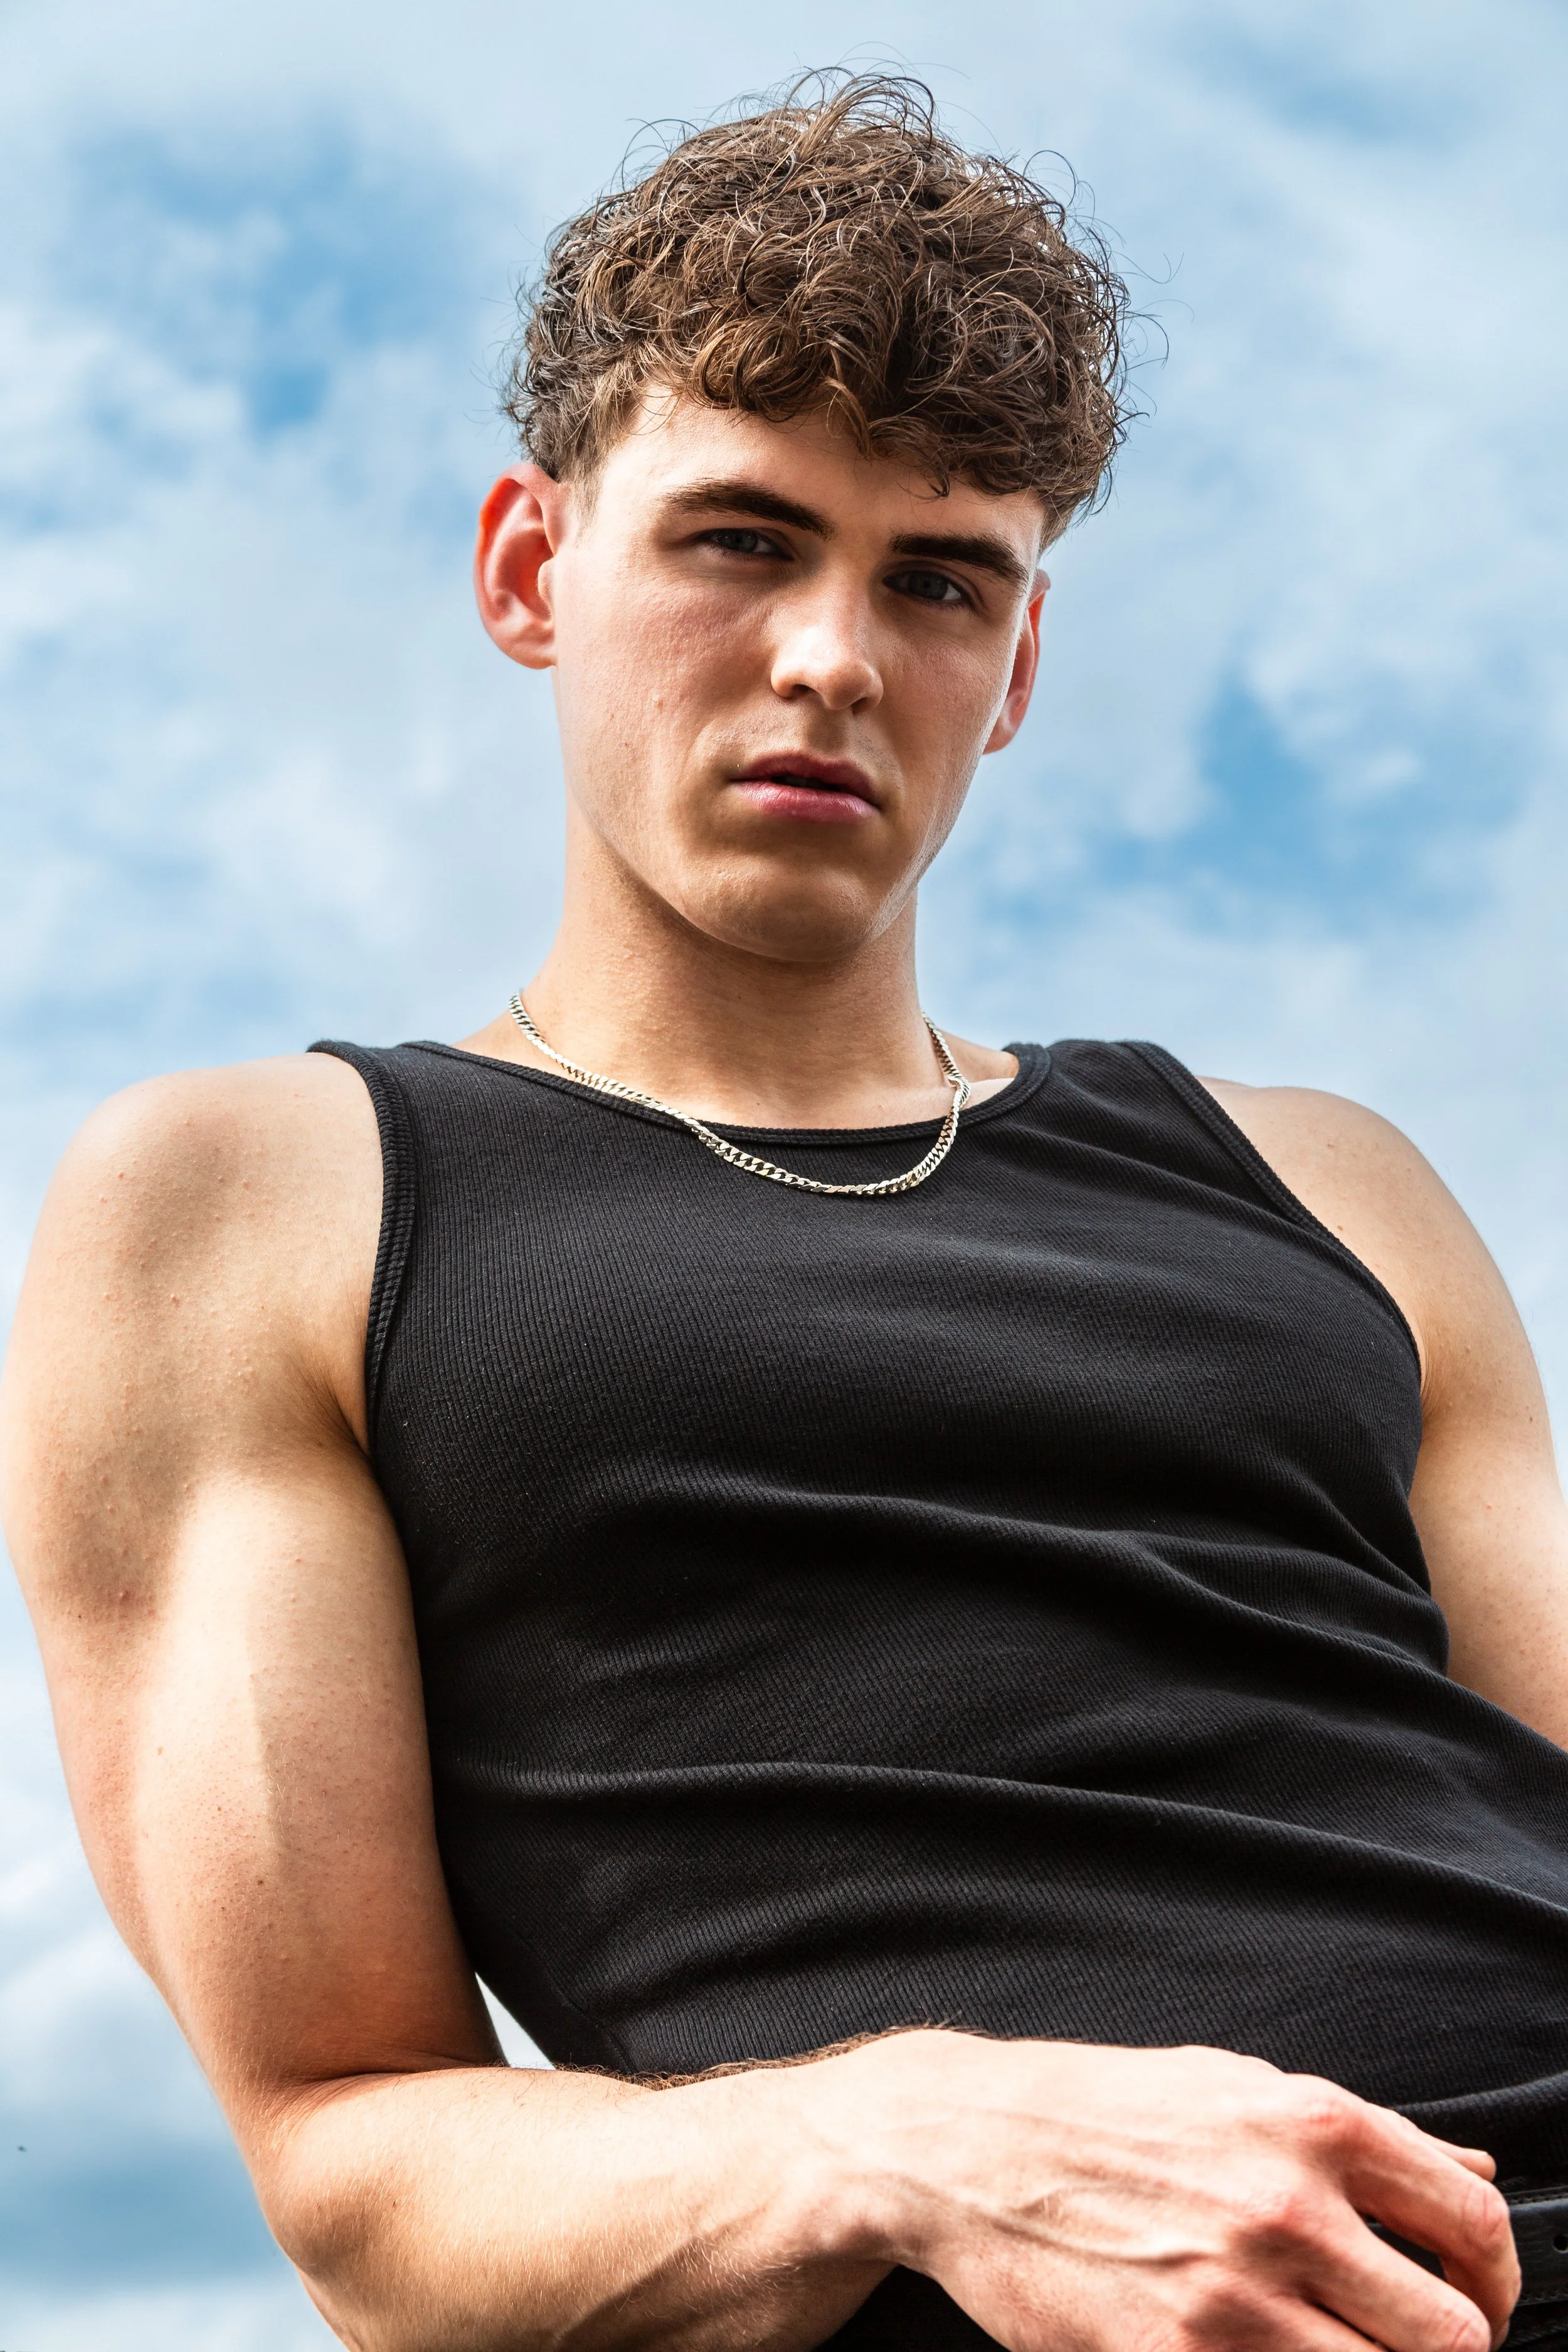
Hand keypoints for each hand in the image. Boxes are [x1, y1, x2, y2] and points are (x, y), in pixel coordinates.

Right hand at [802, 2032, 1518, 2351]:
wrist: (969, 2145)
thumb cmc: (1104, 2109)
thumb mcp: (1236, 2086)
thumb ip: (1365, 2136)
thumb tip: (1474, 2172)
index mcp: (1311, 2125)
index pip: (1475, 2220)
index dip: (1499, 2276)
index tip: (1480, 2296)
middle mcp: (1285, 2208)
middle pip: (1452, 2334)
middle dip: (1452, 2347)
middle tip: (1416, 2342)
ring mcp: (1233, 2299)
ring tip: (1343, 2348)